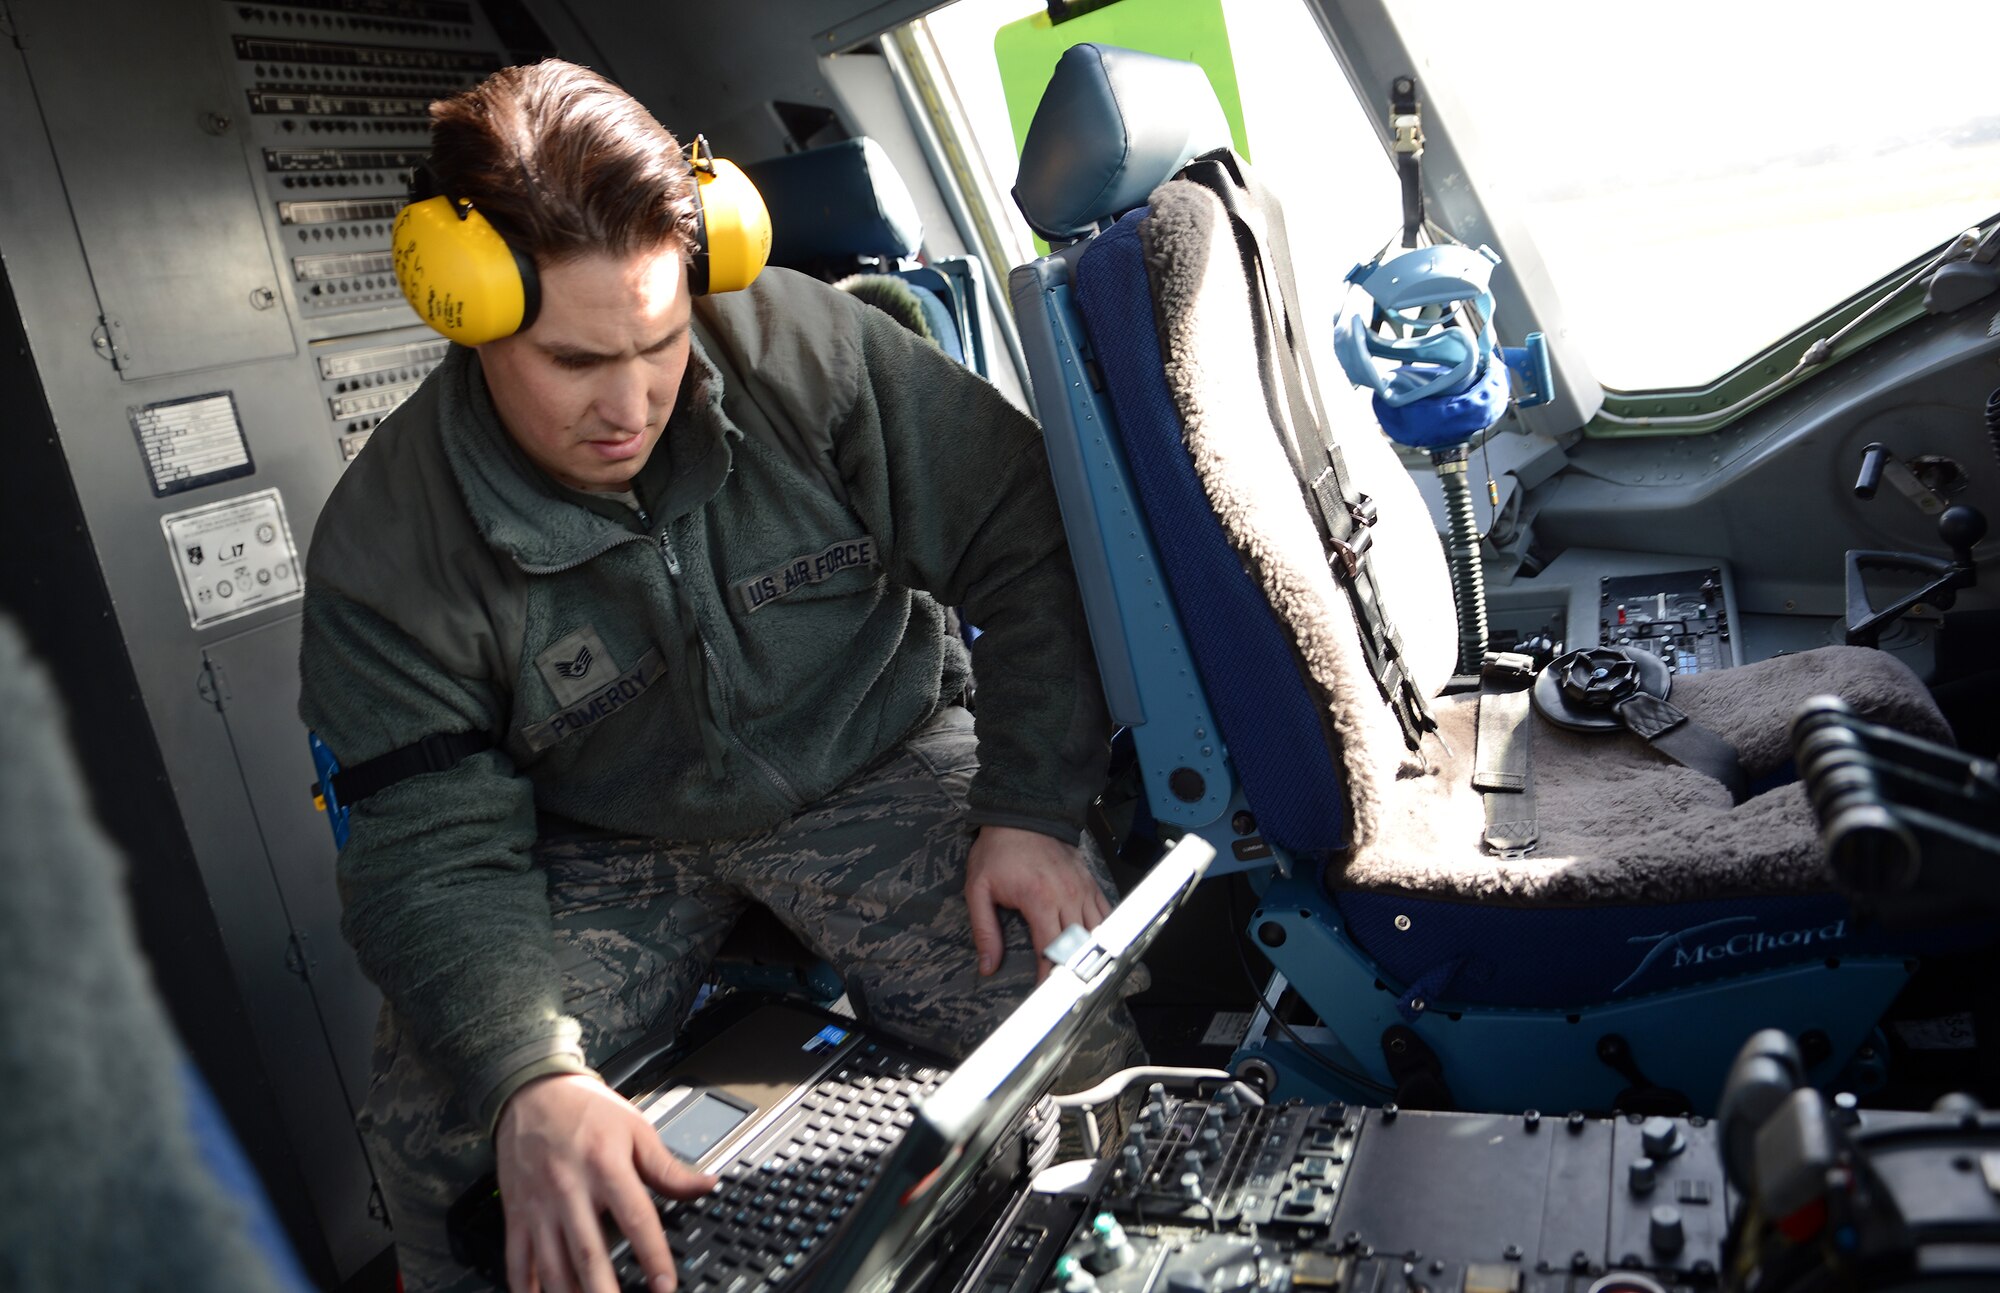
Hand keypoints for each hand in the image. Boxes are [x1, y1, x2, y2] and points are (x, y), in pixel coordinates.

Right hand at [495, 1073, 716, 1292]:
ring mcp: (539, 1205)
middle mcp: (570, 1189)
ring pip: (552, 1263)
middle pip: (590, 1251)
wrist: (532, 1091)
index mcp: (606, 1166)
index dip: (653, 1256)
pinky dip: (526, 1286)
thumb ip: (669, 1167)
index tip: (665, 1285)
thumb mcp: (636, 1129)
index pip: (636, 1219)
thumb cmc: (587, 1111)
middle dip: (604, 1290)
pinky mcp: (517, 1213)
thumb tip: (707, 1184)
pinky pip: (517, 1259)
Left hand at [964, 825, 1112, 982]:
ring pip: (1097, 933)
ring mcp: (1082, 889)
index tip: (1046, 996)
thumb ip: (985, 930)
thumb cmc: (998, 851)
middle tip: (1067, 996)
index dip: (1050, 977)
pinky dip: (1103, 934)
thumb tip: (988, 966)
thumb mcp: (978, 889)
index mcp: (1038, 899)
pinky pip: (1105, 914)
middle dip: (1073, 974)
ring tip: (1086, 979)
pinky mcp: (1090, 883)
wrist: (1023, 813)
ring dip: (1091, 957)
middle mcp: (1066, 896)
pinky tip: (1099, 951)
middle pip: (1078, 946)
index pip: (1051, 949)